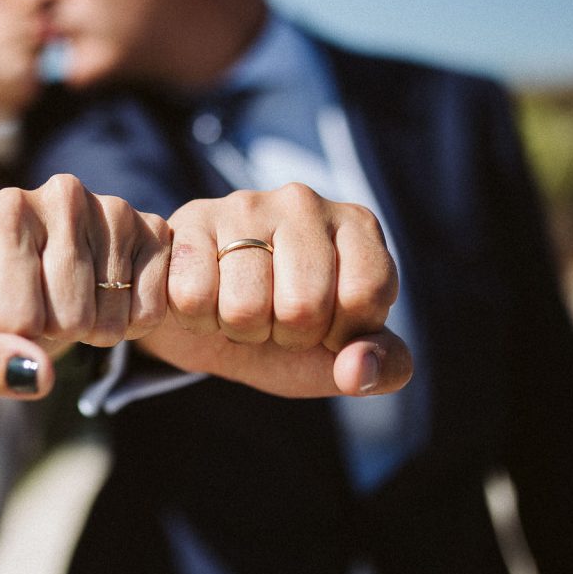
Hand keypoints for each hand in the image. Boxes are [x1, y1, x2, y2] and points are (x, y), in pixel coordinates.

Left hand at [0, 174, 170, 398]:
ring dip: (94, 331)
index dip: (15, 338)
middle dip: (58, 333)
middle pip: (68, 320)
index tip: (11, 312)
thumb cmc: (0, 305)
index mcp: (4, 211)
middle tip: (49, 307)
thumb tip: (36, 374)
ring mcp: (114, 208)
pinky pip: (149, 314)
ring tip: (78, 299)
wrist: (47, 280)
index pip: (16, 319)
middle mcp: (62, 194)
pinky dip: (131, 323)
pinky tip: (112, 295)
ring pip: (109, 321)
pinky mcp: (155, 229)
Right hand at [139, 183, 411, 396]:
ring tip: (237, 306)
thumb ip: (380, 367)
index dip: (339, 333)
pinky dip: (196, 319)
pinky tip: (204, 297)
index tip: (325, 327)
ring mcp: (244, 204)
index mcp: (356, 226)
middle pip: (304, 306)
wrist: (207, 319)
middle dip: (284, 335)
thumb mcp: (342, 355)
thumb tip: (358, 371)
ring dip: (237, 329)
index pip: (364, 295)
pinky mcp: (191, 217)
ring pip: (245, 306)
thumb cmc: (286, 331)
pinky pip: (193, 297)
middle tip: (273, 318)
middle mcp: (304, 202)